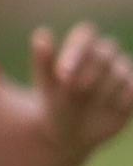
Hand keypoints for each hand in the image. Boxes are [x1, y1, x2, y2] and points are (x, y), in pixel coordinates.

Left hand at [36, 22, 132, 165]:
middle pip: (107, 50)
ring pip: (121, 71)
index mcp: (81, 48)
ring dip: (103, 89)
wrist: (71, 133)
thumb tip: (42, 32)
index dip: (76, 51)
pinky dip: (122, 100)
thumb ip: (44, 60)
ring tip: (90, 105)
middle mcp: (105, 55)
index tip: (63, 74)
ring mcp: (122, 72)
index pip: (85, 34)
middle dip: (91, 70)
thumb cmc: (55, 103)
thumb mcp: (47, 85)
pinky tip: (110, 110)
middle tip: (77, 89)